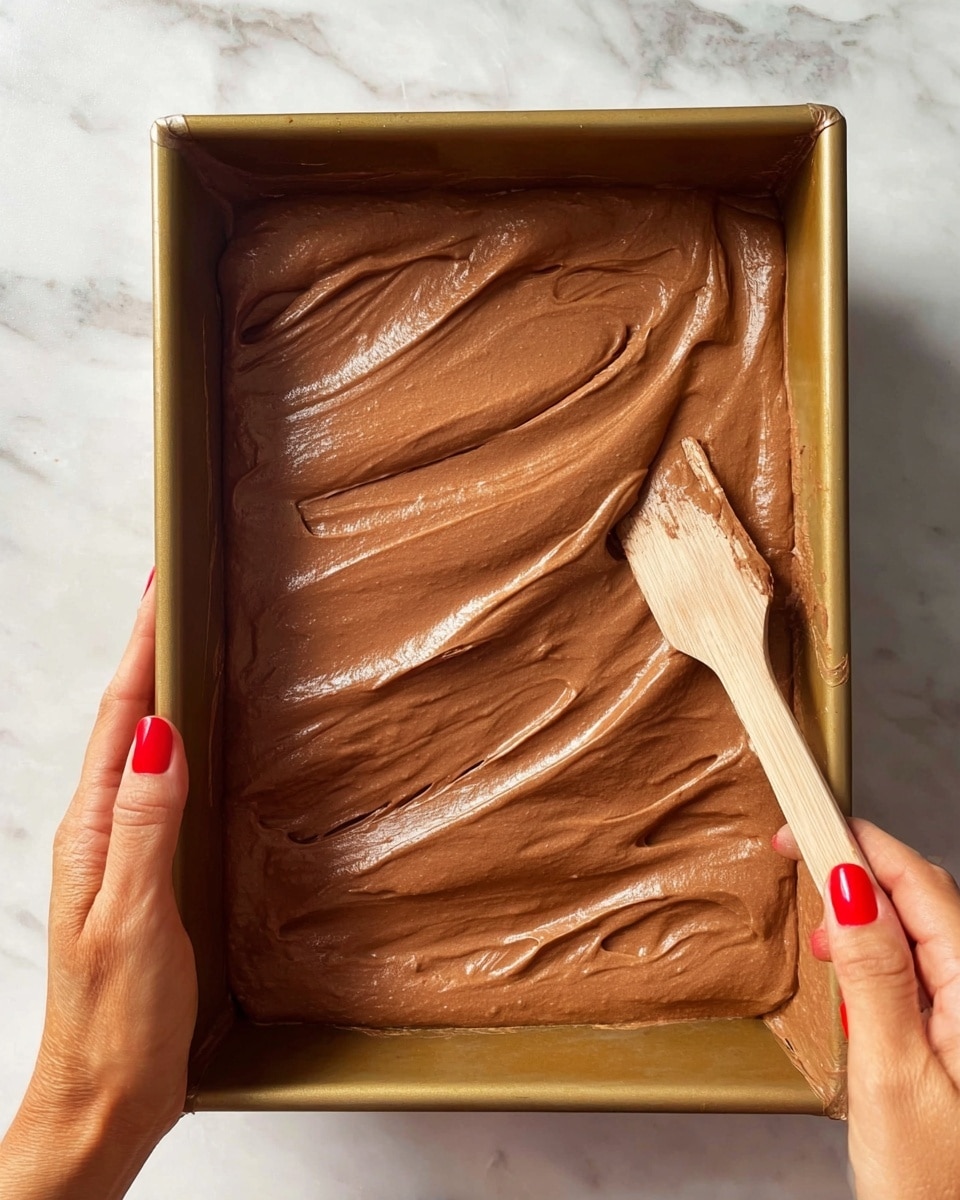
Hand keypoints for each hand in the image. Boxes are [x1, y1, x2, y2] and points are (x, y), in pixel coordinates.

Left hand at [0, 572, 195, 1199]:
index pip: (124, 717)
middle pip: (128, 719)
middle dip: (150, 651)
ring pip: (143, 750)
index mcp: (96, 830)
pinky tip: (196, 740)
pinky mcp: (146, 875)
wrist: (106, 1099)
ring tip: (185, 643)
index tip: (163, 589)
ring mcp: (123, 853)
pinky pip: (160, 788)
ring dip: (160, 689)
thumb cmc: (117, 1021)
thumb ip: (146, 825)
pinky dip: (175, 743)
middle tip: (177, 595)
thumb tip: (161, 736)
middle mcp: (103, 832)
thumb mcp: (134, 917)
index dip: (143, 649)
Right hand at [773, 819, 959, 1199]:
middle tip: (796, 861)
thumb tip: (848, 890)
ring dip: (865, 917)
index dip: (857, 843)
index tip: (803, 825)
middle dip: (858, 873)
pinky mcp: (959, 1035)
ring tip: (821, 937)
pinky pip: (923, 969)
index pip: (917, 884)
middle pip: (922, 898)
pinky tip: (854, 980)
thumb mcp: (888, 1074)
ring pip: (921, 931)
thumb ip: (873, 976)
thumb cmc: (934, 1185)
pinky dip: (880, 957)